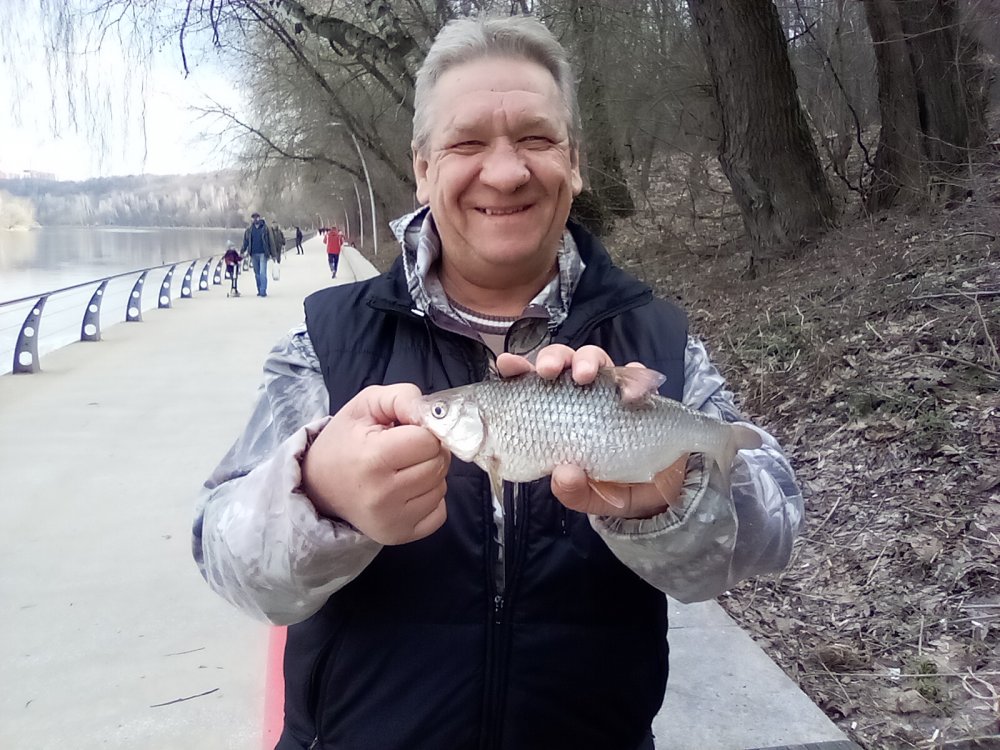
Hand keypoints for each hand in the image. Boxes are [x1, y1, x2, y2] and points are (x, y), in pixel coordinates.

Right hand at [301, 384, 449, 544]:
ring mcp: (392, 521)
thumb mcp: (366, 405)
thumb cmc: (345, 441)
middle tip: (404, 451)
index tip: (403, 432)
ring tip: (402, 470)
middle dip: (428, 452)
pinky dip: (429, 500)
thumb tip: (433, 412)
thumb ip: (402, 397)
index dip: (421, 432)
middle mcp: (383, 495)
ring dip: (430, 475)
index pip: (428, 441)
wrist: (318, 486)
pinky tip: (407, 491)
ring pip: (441, 488)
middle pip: (438, 465)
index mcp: (373, 459)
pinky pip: (439, 513)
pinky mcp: (398, 536)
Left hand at [496, 344, 684, 517]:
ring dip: (588, 361)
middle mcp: (579, 396)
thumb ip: (573, 491)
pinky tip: (633, 395)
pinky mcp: (641, 393)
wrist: (664, 491)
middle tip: (549, 371)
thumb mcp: (588, 497)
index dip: (517, 369)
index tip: (508, 364)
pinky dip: (634, 378)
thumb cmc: (614, 487)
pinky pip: (637, 376)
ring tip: (586, 375)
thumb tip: (563, 474)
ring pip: (595, 358)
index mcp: (554, 415)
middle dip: (553, 358)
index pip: (530, 385)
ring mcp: (610, 391)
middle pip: (561, 362)